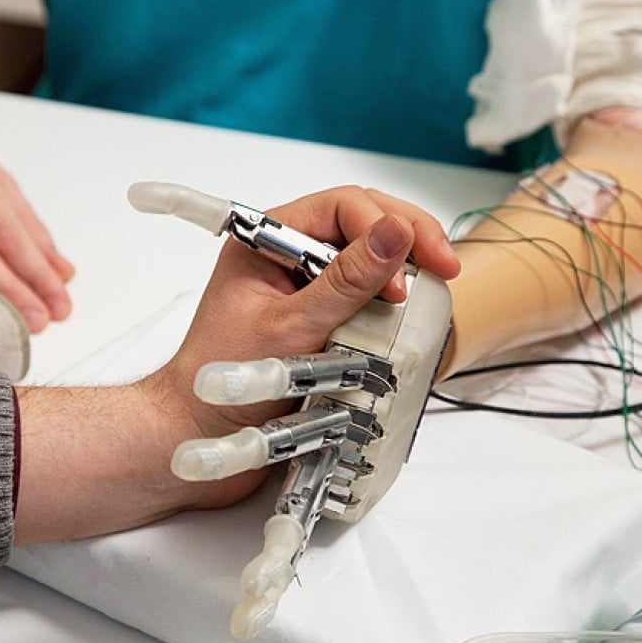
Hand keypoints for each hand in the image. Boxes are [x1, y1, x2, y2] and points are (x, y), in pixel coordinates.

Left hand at [14, 186, 457, 542]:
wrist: (197, 435)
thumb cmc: (223, 382)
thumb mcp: (293, 327)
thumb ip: (347, 280)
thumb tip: (395, 233)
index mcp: (266, 240)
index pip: (343, 206)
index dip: (387, 229)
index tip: (414, 272)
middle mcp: (286, 258)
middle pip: (361, 224)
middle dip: (406, 240)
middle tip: (445, 268)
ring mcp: (303, 289)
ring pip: (366, 260)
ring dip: (400, 272)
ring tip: (428, 293)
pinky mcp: (316, 321)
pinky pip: (362, 299)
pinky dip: (387, 306)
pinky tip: (405, 318)